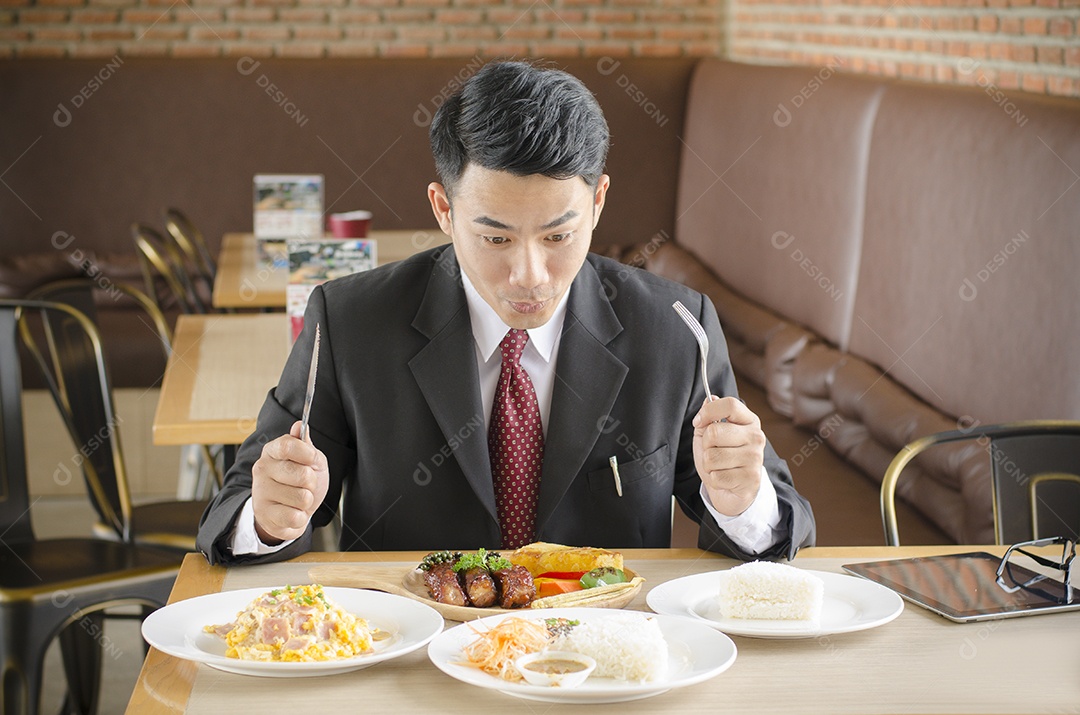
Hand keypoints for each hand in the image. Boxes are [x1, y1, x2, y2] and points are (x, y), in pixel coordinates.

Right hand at [251, 420, 329, 544]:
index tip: (313, 460)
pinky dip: (300, 517)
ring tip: (297, 499)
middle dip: (312, 482)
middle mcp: (262, 469)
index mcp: (272, 451)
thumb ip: (306, 445)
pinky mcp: (264, 514)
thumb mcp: (309, 461)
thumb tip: (299, 425)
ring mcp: (261, 492)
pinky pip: (295, 517)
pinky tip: (292, 512)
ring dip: (306, 501)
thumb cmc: (299, 483)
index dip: (307, 454)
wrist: (287, 512)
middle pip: (302, 474)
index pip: (288, 445)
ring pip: (302, 497)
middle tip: (304, 485)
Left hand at [692, 397, 765, 516]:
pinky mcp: (751, 478)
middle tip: (713, 452)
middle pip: (714, 432)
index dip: (708, 412)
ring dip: (708, 465)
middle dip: (705, 445)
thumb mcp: (710, 436)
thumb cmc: (721, 460)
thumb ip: (709, 417)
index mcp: (749, 421)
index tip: (698, 422)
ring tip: (719, 467)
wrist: (732, 491)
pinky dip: (714, 480)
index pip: (730, 405)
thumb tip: (709, 398)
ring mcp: (756, 458)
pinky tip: (724, 479)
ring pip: (712, 456)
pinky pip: (716, 476)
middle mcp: (756, 437)